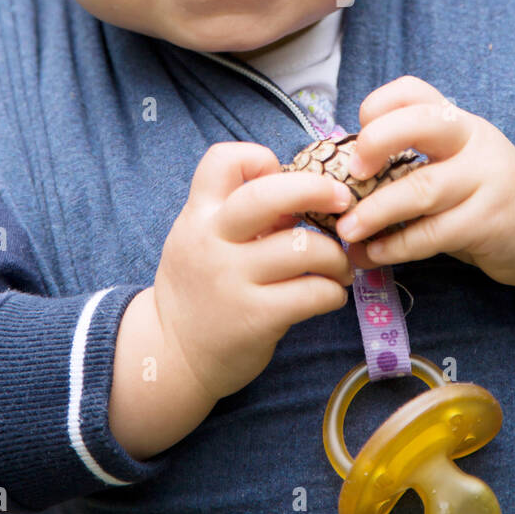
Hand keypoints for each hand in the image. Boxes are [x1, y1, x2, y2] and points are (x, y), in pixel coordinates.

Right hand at [152, 142, 355, 404]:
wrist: (171, 355)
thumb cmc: (200, 287)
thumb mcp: (204, 239)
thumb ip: (245, 214)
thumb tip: (304, 196)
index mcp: (199, 215)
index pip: (224, 159)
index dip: (260, 159)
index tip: (282, 180)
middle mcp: (212, 242)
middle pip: (269, 195)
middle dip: (318, 189)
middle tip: (343, 202)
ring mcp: (232, 280)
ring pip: (305, 248)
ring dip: (337, 256)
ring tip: (339, 267)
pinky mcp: (256, 318)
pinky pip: (313, 293)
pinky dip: (333, 292)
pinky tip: (329, 295)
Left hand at [334, 76, 514, 292]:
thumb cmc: (483, 190)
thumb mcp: (457, 159)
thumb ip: (413, 157)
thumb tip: (340, 172)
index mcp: (457, 121)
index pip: (414, 91)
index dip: (378, 106)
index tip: (355, 135)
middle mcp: (473, 140)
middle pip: (422, 123)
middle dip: (376, 142)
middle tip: (349, 173)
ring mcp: (485, 181)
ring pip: (422, 188)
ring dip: (375, 211)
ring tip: (345, 230)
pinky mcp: (489, 223)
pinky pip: (433, 234)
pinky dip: (397, 246)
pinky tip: (374, 254)